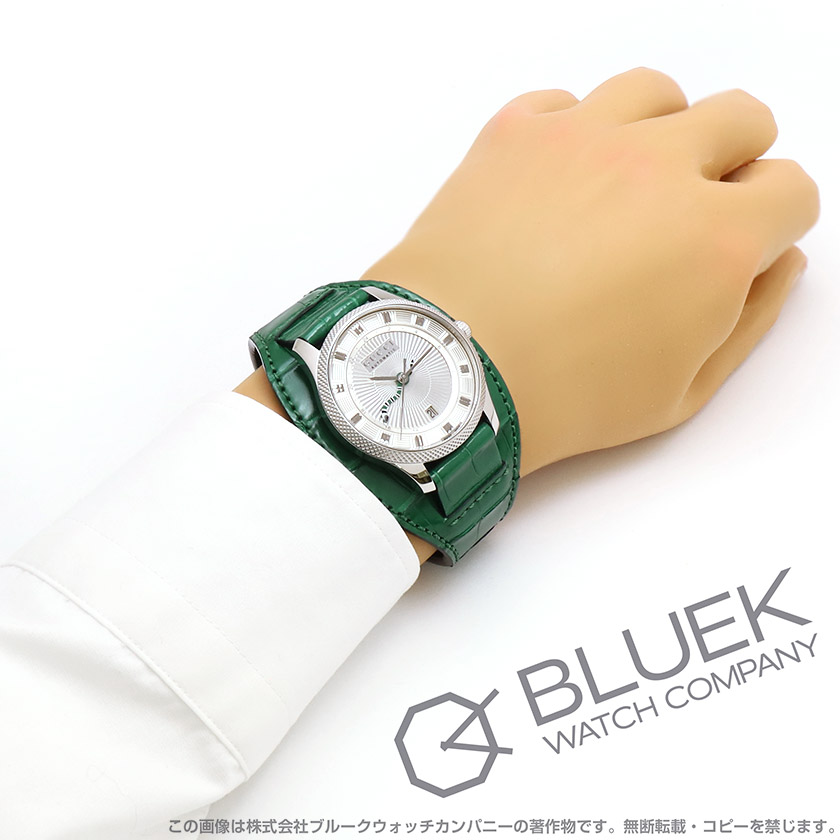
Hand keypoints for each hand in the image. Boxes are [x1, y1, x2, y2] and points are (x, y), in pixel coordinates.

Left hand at [360, 68, 819, 476]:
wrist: (449, 371)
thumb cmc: (563, 398)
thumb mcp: (680, 392)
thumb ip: (748, 319)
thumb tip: (777, 259)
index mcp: (715, 238)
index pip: (791, 190)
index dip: (772, 221)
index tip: (743, 243)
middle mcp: (659, 167)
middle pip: (740, 118)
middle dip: (734, 161)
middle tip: (692, 210)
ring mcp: (583, 139)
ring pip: (656, 92)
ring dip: (659, 131)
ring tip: (626, 186)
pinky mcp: (515, 132)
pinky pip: (567, 101)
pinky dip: (574, 133)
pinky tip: (557, 183)